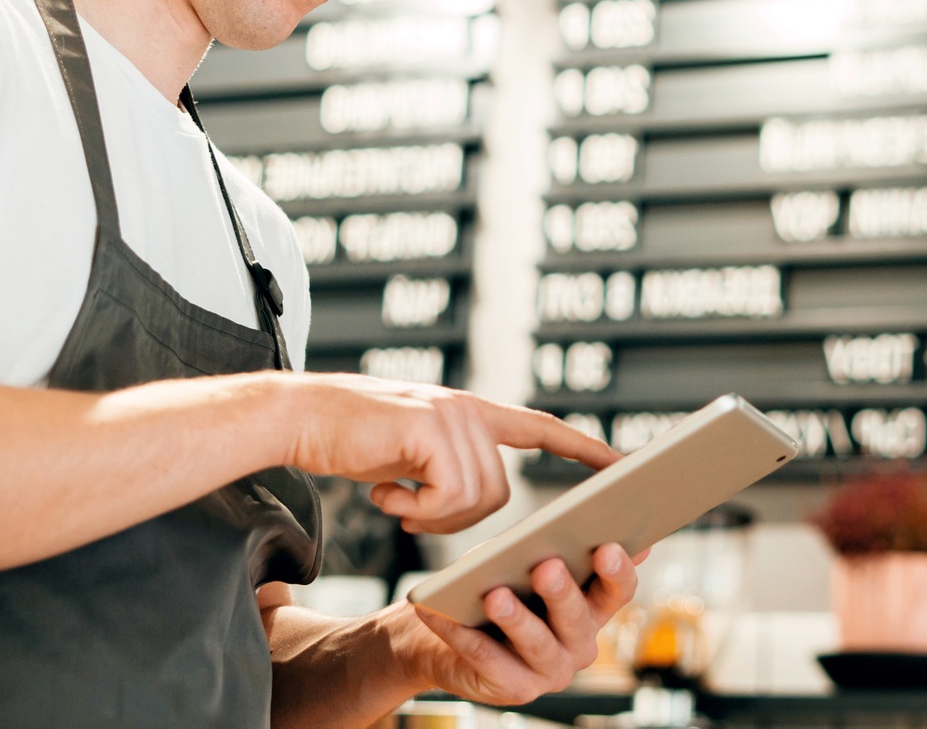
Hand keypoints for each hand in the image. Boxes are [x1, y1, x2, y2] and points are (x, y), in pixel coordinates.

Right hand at [272, 374, 618, 533]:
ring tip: (394, 493)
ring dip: (429, 515)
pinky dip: (415, 509)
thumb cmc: (353, 442)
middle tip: (410, 508)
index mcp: (473, 412)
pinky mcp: (431, 429)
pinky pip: (447, 496)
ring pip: (474, 500)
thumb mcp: (414, 457)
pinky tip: (386, 490)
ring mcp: (453, 415)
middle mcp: (470, 409)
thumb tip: (476, 504)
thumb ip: (453, 469)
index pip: (541, 429)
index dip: (583, 448)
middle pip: (497, 494)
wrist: (302, 417)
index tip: (623, 463)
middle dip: (454, 517)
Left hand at [398, 544, 642, 706]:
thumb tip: (548, 527)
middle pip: (577, 618)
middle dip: (561, 592)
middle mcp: (579, 643)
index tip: (607, 547)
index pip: (617, 591)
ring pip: (537, 643)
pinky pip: (488, 659)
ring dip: (516, 619)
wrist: (449, 638)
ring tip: (495, 596)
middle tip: (547, 567)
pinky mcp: (515, 689)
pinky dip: (463, 634)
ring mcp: (550, 672)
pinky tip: (442, 612)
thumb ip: (539, 545)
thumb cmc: (492, 587)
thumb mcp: (516, 561)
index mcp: (590, 608)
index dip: (617, 571)